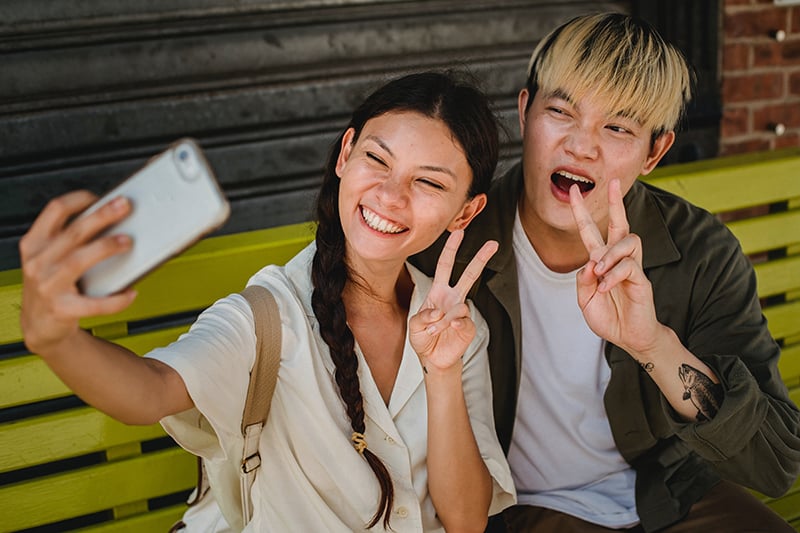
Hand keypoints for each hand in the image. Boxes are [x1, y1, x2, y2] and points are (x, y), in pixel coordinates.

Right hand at [19, 191, 136, 353]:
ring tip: (127, 242)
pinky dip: (115, 300)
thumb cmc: (52, 284)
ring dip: (105, 248)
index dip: (79, 199)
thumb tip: (111, 218)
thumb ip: (71, 239)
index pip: (55, 210)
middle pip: (73, 232)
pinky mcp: (62, 309)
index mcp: (35, 243)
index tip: (100, 197)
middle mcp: (37, 262)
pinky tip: (130, 293)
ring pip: (78, 261)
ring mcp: (47, 286)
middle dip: (101, 216)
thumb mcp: (50, 257)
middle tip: (124, 207)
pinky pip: (93, 303)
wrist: (39, 324)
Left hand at [409, 230, 497, 373]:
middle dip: (481, 258)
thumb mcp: (414, 326)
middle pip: (470, 274)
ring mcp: (462, 312)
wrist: (433, 358)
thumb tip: (438, 312)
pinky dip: (451, 325)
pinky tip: (445, 330)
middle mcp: (453, 298)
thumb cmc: (422, 337)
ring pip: (461, 305)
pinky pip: (463, 321)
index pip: (445, 265)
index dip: (451, 249)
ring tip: (433, 330)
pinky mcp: (469, 326)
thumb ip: (422, 317)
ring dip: (443, 319)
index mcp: (438, 291)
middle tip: (493, 244)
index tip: (459, 232)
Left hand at [569, 180, 662, 355]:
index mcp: (601, 261)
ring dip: (610, 254)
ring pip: (628, 242)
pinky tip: (605, 288)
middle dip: (616, 202)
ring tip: (600, 271)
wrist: (629, 337)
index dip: (581, 212)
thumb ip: (582, 281)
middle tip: (613, 182)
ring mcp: (632, 268)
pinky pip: (629, 267)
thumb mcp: (585, 300)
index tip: (572, 191)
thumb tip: (590, 263)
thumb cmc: (609, 316)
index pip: (591, 231)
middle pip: (620, 224)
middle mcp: (617, 259)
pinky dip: (613, 276)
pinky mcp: (642, 281)